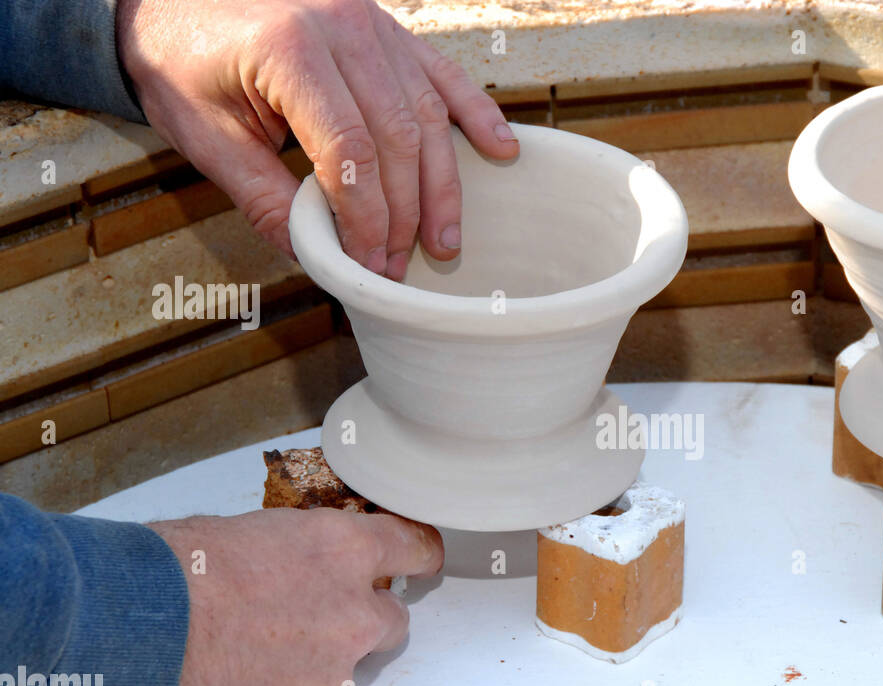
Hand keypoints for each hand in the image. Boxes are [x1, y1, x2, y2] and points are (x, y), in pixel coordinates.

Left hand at [116, 0, 519, 276]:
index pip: (350, 152)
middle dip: (404, 213)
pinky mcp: (388, 28)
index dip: (366, 218)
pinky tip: (501, 151)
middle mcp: (340, 26)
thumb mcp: (206, 137)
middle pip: (397, 138)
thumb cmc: (183, 62)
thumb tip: (316, 257)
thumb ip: (263, 199)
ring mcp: (371, 22)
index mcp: (289, 50)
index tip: (368, 264)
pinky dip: (477, 115)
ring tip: (446, 240)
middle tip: (399, 265)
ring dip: (443, 185)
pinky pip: (444, 75)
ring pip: (427, 114)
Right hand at [146, 508, 442, 685]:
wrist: (120, 643)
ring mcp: (329, 681)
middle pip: (390, 622)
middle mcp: (351, 617)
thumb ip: (293, 551)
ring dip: (311, 669)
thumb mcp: (240, 532)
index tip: (421, 562)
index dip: (417, 556)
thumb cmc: (164, 575)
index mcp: (340, 553)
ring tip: (247, 662)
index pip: (413, 549)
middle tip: (308, 622)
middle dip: (360, 622)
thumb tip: (294, 564)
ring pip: (343, 676)